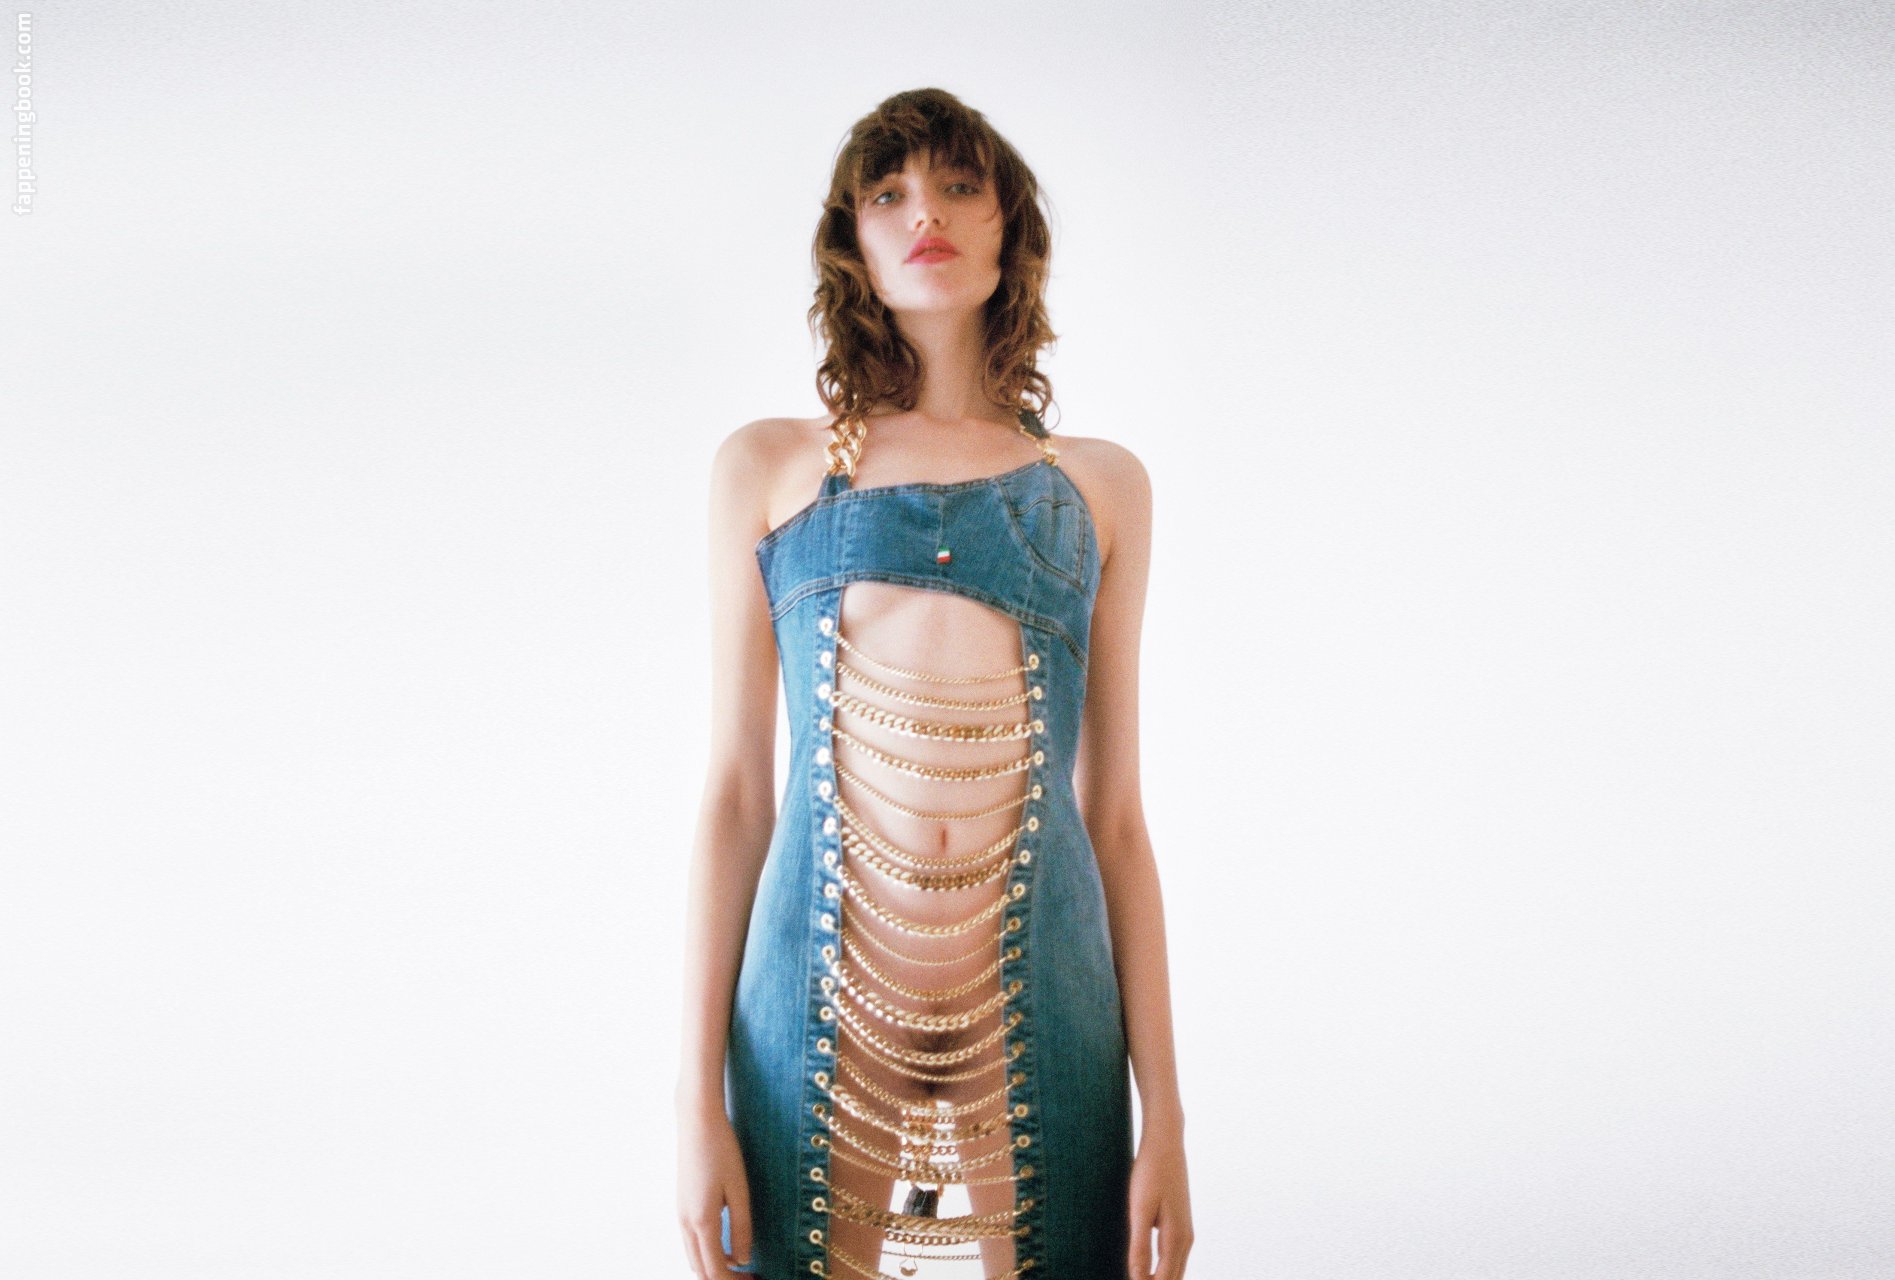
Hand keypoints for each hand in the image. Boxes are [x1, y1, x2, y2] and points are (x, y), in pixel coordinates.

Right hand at [676, 1108, 752, 1276]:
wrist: (696, 1122)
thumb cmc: (721, 1151)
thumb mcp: (739, 1190)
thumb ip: (742, 1227)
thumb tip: (743, 1260)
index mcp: (701, 1221)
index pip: (715, 1271)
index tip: (754, 1279)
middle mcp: (685, 1223)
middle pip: (700, 1270)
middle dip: (724, 1279)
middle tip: (751, 1276)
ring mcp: (680, 1215)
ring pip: (694, 1258)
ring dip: (714, 1267)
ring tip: (741, 1263)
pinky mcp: (681, 1206)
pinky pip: (691, 1242)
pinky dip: (707, 1253)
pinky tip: (727, 1243)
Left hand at [1126, 1122, 1192, 1278]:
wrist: (1166, 1143)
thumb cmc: (1150, 1173)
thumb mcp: (1139, 1209)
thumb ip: (1139, 1246)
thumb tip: (1136, 1278)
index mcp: (1176, 1239)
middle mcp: (1186, 1239)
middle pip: (1173, 1279)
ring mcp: (1185, 1232)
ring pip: (1175, 1270)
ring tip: (1138, 1279)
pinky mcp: (1179, 1224)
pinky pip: (1173, 1258)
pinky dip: (1162, 1270)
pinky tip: (1146, 1269)